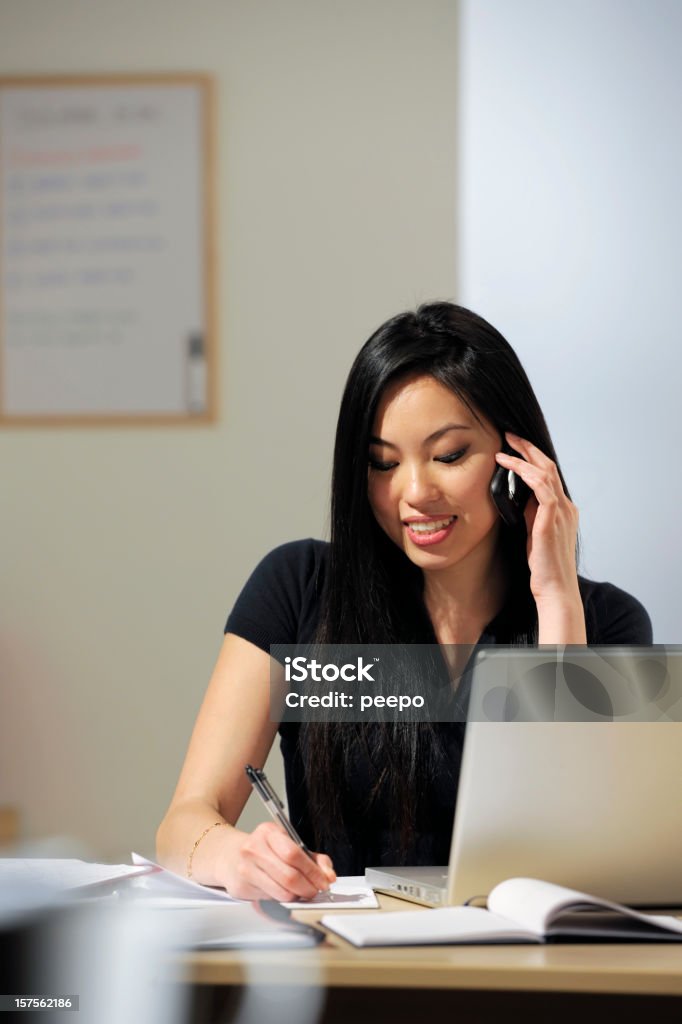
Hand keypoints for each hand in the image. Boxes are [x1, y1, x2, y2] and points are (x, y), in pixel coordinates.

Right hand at [220, 822, 335, 900]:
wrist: (229, 855)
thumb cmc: (263, 849)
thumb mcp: (287, 843)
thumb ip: (312, 857)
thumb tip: (328, 875)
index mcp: (268, 832)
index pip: (294, 854)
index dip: (313, 871)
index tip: (324, 881)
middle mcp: (254, 848)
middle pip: (289, 876)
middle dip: (308, 888)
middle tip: (315, 890)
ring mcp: (245, 869)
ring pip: (281, 892)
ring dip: (297, 897)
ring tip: (300, 892)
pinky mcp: (240, 888)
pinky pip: (270, 900)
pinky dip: (282, 900)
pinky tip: (281, 891)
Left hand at [495, 432, 579, 603]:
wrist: (555, 589)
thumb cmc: (543, 566)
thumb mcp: (535, 533)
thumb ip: (531, 514)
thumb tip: (519, 496)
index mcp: (563, 509)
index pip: (549, 474)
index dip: (533, 457)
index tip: (514, 446)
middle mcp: (566, 507)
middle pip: (549, 466)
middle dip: (528, 448)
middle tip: (509, 436)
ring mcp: (561, 513)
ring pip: (545, 473)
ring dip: (524, 457)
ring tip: (505, 447)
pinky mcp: (552, 521)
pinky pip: (542, 489)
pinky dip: (526, 474)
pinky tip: (512, 466)